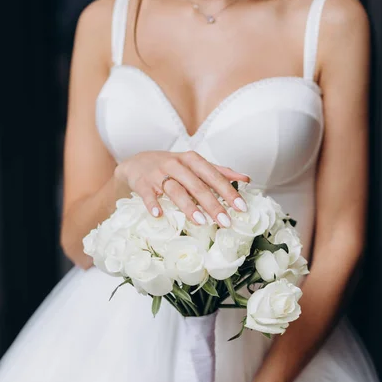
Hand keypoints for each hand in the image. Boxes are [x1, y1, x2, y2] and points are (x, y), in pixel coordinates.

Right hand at [114, 150, 249, 227]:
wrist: (136, 163)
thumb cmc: (171, 166)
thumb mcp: (194, 165)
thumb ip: (219, 171)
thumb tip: (245, 179)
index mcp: (191, 160)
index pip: (214, 175)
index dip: (228, 191)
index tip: (241, 207)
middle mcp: (176, 165)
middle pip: (197, 185)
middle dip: (213, 204)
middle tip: (225, 221)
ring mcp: (158, 174)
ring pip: (175, 190)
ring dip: (188, 206)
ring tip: (201, 221)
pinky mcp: (143, 184)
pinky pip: (148, 195)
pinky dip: (153, 204)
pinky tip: (159, 215)